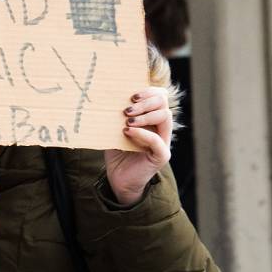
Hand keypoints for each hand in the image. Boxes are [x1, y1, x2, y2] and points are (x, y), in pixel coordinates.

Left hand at [104, 87, 172, 204]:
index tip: (132, 95)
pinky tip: (127, 132)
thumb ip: (116, 117)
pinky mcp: (161, 156)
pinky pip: (157, 140)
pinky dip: (142, 133)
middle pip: (163, 104)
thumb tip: (106, 99)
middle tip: (127, 109)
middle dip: (146, 102)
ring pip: (165, 117)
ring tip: (127, 121)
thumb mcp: (114, 131)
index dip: (150, 92)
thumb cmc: (117, 153)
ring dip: (145, 116)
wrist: (119, 179)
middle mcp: (161, 128)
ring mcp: (163, 142)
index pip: (160, 97)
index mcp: (152, 119)